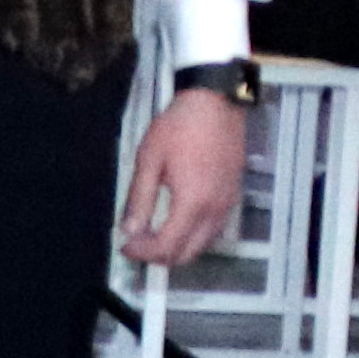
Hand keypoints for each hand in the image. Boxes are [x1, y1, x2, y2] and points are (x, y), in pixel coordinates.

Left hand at [121, 90, 249, 268]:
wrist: (215, 102)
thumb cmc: (180, 126)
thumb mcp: (149, 160)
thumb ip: (139, 199)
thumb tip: (129, 230)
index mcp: (192, 202)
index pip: (167, 246)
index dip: (143, 253)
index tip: (126, 246)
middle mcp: (214, 210)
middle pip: (188, 253)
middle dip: (160, 255)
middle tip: (138, 243)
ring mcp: (227, 203)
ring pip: (203, 244)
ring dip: (178, 247)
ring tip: (155, 234)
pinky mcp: (233, 194)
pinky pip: (213, 229)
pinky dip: (194, 236)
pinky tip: (178, 221)